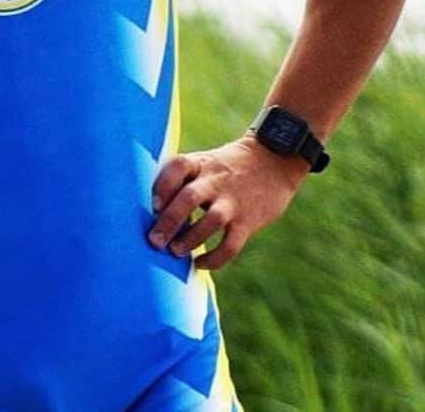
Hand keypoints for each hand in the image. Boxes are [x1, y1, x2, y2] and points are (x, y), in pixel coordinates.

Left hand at [148, 135, 308, 269]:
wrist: (274, 160)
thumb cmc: (226, 166)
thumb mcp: (204, 162)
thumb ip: (183, 179)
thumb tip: (151, 208)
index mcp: (200, 163)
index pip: (178, 167)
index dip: (163, 185)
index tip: (152, 204)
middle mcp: (215, 180)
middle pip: (189, 197)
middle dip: (169, 221)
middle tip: (154, 241)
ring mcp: (233, 200)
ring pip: (212, 220)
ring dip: (191, 239)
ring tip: (175, 252)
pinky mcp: (248, 221)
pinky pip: (231, 243)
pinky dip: (214, 258)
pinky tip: (199, 264)